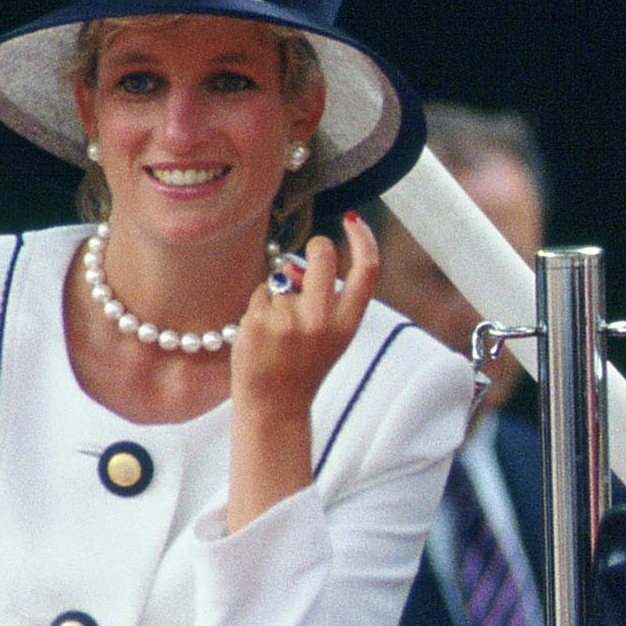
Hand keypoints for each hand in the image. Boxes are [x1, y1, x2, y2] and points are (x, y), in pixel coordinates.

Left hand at [230, 216, 381, 414]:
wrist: (275, 405)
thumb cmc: (303, 367)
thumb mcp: (331, 337)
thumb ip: (326, 300)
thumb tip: (303, 261)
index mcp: (347, 324)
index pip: (367, 270)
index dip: (364, 239)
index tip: (353, 220)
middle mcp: (321, 319)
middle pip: (321, 253)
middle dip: (313, 247)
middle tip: (306, 259)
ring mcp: (289, 319)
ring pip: (283, 275)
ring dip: (278, 290)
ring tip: (279, 325)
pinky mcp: (260, 320)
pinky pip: (259, 292)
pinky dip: (259, 306)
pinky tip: (261, 332)